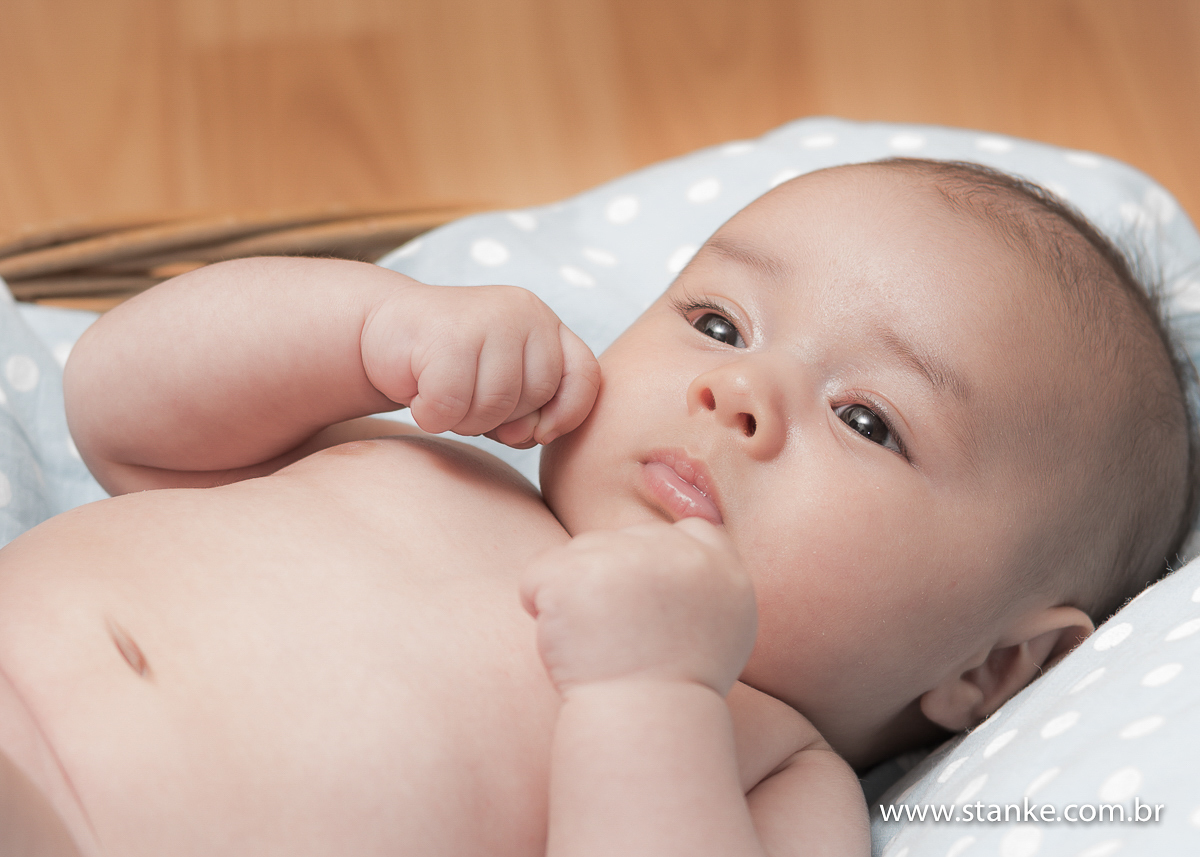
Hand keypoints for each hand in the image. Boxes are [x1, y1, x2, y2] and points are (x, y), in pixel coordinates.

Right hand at [360, 283, 599, 446]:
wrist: (382, 331)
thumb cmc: (449, 369)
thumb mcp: (501, 390)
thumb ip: (530, 413)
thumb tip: (534, 433)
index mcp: (546, 325)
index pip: (585, 376)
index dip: (567, 414)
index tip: (538, 433)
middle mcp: (525, 312)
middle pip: (537, 397)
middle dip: (501, 419)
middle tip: (466, 403)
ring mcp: (488, 317)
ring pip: (495, 405)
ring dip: (463, 420)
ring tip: (442, 395)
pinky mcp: (448, 333)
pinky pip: (452, 404)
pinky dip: (431, 415)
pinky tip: (419, 393)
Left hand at [520, 519, 756, 695]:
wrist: (642, 726)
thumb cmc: (675, 686)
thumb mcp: (724, 626)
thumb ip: (708, 577)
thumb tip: (681, 537)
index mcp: (720, 565)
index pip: (690, 530)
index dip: (660, 564)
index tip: (651, 608)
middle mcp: (675, 552)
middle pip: (621, 540)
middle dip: (609, 581)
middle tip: (623, 636)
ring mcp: (624, 558)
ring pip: (576, 554)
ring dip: (574, 595)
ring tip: (599, 643)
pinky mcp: (575, 573)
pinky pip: (537, 577)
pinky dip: (539, 607)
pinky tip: (569, 643)